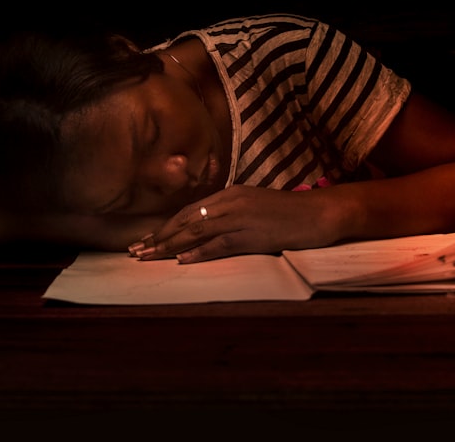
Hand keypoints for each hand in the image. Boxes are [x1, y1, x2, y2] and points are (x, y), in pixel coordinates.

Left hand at [127, 185, 340, 262]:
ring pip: (196, 232)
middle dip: (159, 237)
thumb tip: (206, 230)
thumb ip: (230, 214)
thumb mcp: (253, 206)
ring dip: (169, 246)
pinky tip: (181, 260)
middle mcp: (230, 202)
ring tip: (148, 257)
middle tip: (136, 251)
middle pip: (186, 221)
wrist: (318, 213)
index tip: (147, 239)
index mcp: (230, 194)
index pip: (189, 211)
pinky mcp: (252, 235)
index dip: (166, 226)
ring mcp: (240, 218)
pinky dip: (198, 253)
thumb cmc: (288, 213)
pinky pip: (219, 244)